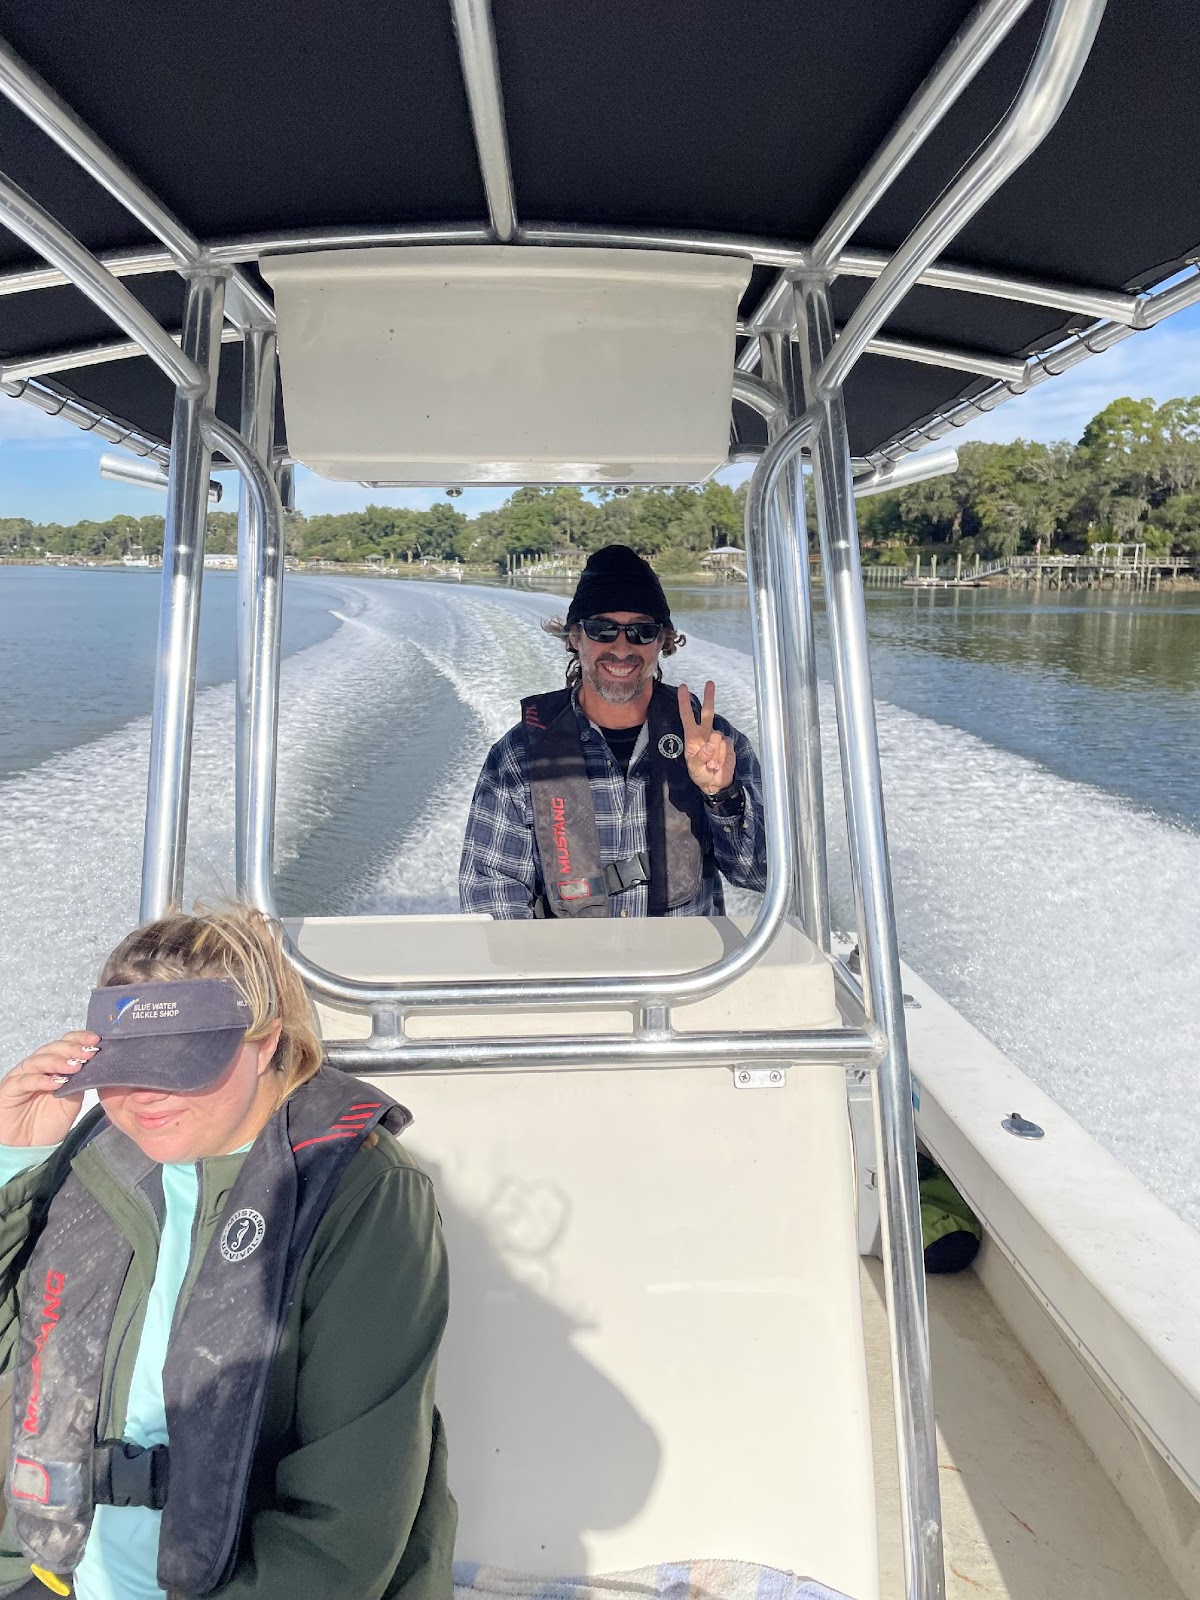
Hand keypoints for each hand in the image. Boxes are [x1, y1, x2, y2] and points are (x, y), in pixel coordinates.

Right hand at [0, 1031, 96, 1147]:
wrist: (27, 1149)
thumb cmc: (47, 1124)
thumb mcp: (72, 1103)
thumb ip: (80, 1084)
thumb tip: (97, 1066)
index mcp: (53, 1067)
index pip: (64, 1045)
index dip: (79, 1039)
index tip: (96, 1040)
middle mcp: (37, 1068)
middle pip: (52, 1049)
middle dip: (72, 1049)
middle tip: (89, 1052)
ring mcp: (22, 1077)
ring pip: (38, 1061)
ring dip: (58, 1061)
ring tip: (75, 1066)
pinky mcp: (9, 1090)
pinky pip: (24, 1081)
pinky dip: (40, 1080)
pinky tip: (55, 1083)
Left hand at [677, 681, 735, 795]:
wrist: (716, 783)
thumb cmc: (700, 774)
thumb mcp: (695, 768)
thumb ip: (700, 757)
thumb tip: (710, 744)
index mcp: (692, 736)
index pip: (687, 716)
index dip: (684, 702)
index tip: (684, 688)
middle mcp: (705, 734)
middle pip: (707, 712)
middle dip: (709, 697)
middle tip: (710, 683)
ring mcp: (717, 738)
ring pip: (717, 737)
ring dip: (715, 753)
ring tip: (712, 765)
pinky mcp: (728, 744)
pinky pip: (726, 745)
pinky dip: (722, 757)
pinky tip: (719, 764)